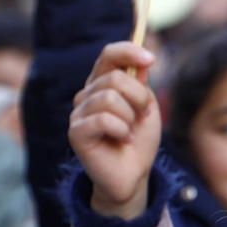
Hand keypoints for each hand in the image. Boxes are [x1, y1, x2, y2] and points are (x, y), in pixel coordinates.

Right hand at [69, 41, 159, 219]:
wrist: (133, 174)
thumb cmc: (138, 139)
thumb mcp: (146, 105)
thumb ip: (140, 81)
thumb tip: (142, 57)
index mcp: (103, 83)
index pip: (109, 54)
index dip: (129, 51)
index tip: (151, 59)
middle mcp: (87, 94)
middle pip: (115, 77)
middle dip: (139, 97)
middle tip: (142, 116)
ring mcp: (79, 113)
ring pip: (109, 98)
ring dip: (129, 117)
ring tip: (129, 131)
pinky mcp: (76, 132)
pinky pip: (103, 119)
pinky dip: (121, 130)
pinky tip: (122, 140)